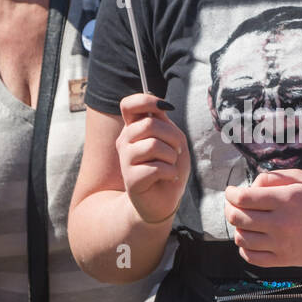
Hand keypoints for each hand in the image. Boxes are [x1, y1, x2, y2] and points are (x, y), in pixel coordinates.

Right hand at [116, 93, 189, 225]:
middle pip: (149, 125)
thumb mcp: (173, 141)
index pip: (129, 104)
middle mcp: (125, 141)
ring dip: (171, 156)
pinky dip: (170, 172)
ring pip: (153, 145)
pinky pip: (157, 167)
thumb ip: (164, 123)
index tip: (165, 108)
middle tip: (176, 150)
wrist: (164, 201)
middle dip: (172, 137)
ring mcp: (125, 160)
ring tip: (170, 165)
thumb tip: (160, 106)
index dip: (147, 100)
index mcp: (134, 129)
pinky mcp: (131, 179)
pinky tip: (168, 177)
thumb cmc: (168, 168)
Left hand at [224, 168, 301, 265]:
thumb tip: (250, 186)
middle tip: (233, 206)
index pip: (243, 198)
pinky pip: (252, 258)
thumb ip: (273, 177)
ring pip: (242, 238)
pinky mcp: (284, 260)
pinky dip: (244, 249)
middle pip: (238, 218)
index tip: (231, 192)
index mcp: (285, 199)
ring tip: (244, 223)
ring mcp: (282, 244)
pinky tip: (249, 241)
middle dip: (230, 210)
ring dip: (237, 229)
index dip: (231, 194)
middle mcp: (281, 223)